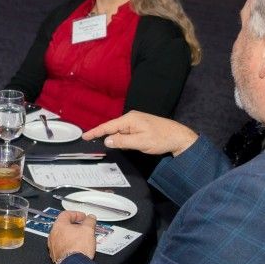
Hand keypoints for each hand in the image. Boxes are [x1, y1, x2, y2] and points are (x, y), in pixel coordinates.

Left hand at [48, 211, 96, 263]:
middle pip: (63, 226)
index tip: (83, 217)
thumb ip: (90, 221)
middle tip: (83, 228)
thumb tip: (91, 218)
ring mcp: (53, 246)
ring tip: (81, 239)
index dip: (76, 214)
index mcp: (59, 225)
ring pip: (62, 237)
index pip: (66, 214)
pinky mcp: (55, 255)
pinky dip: (69, 245)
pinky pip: (62, 247)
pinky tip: (76, 248)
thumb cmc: (77, 248)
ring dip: (71, 236)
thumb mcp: (88, 230)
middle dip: (74, 226)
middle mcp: (53, 235)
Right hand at [83, 111, 198, 156]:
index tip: (85, 136)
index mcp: (130, 119)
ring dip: (115, 139)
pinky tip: (123, 144)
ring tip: (110, 145)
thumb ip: (122, 141)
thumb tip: (107, 140)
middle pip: (112, 128)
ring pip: (120, 132)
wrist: (179, 137)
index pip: (108, 126)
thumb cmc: (162, 138)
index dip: (95, 132)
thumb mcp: (140, 142)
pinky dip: (122, 139)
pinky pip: (126, 133)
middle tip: (93, 143)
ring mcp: (136, 122)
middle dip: (104, 136)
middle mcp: (131, 118)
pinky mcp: (140, 127)